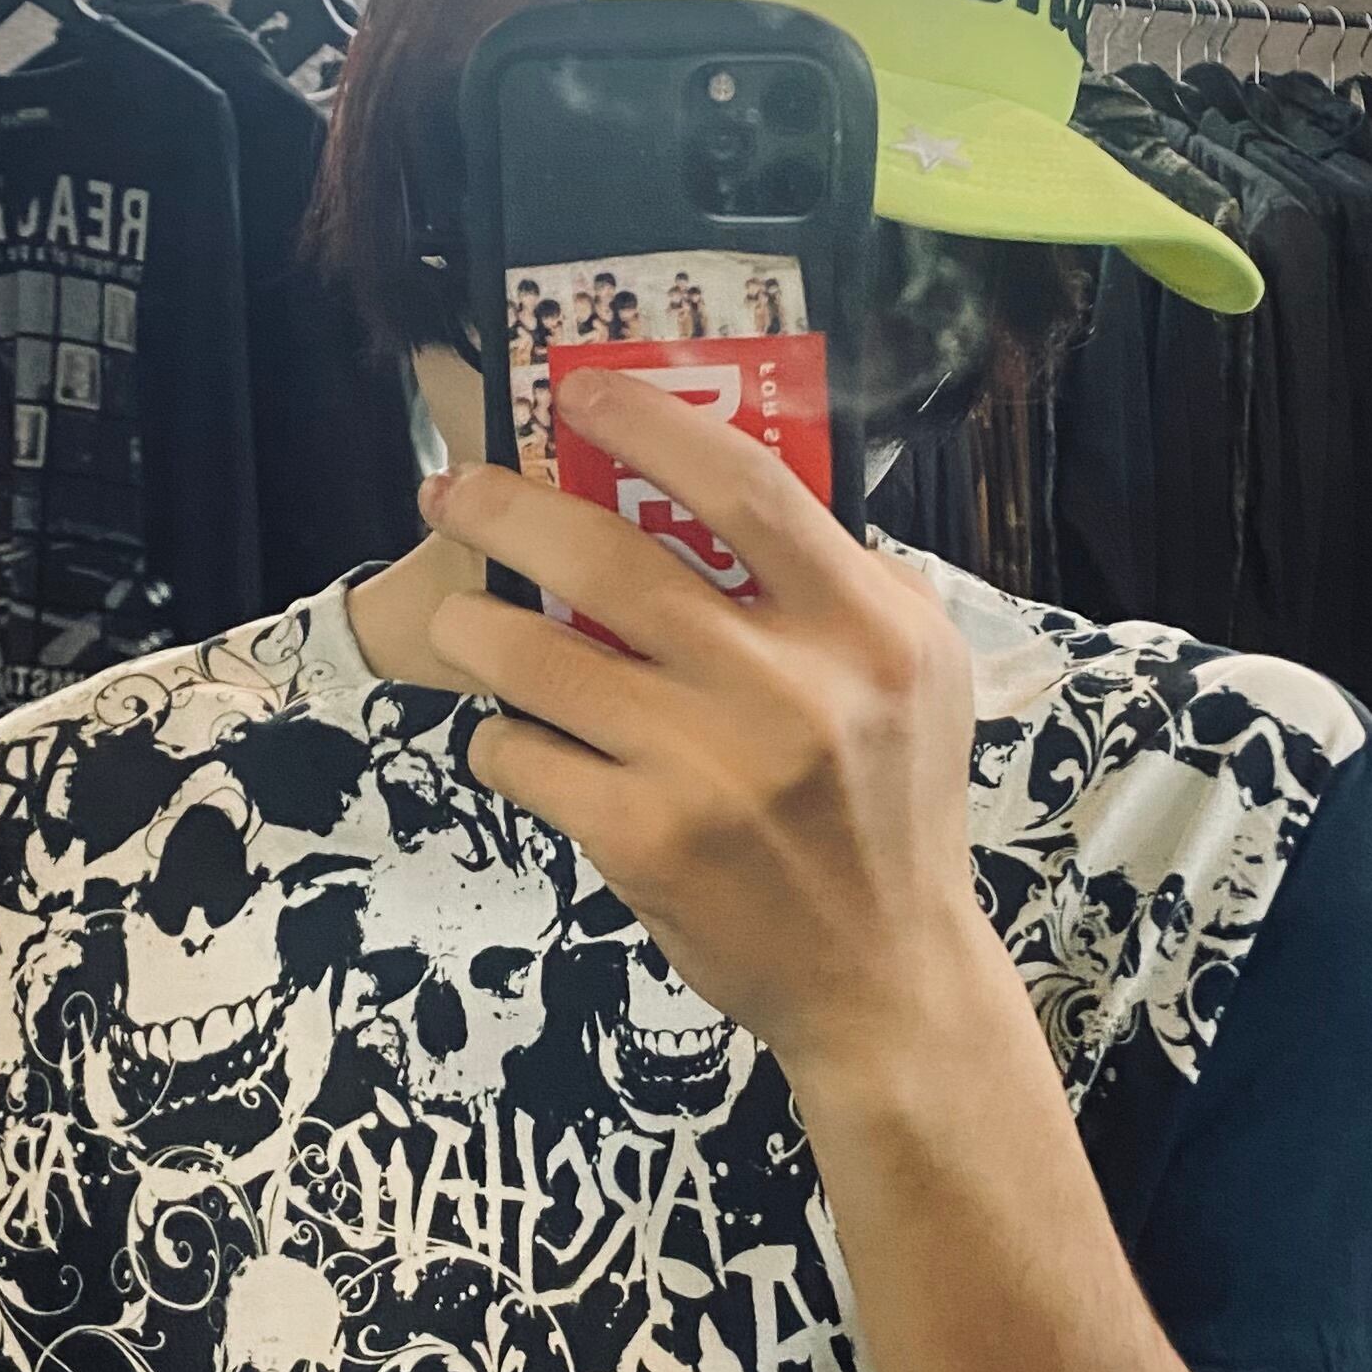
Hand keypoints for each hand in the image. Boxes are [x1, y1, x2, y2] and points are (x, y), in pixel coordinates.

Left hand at [420, 367, 1014, 1100]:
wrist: (884, 978)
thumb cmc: (893, 814)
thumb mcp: (918, 678)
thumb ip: (849, 585)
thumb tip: (736, 493)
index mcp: (861, 628)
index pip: (742, 485)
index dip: (647, 421)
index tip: (577, 393)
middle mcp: (784, 688)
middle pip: (607, 554)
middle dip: (502, 509)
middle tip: (454, 495)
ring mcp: (706, 766)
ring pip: (534, 657)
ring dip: (472, 629)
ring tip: (458, 623)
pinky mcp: (643, 840)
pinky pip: (522, 758)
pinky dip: (499, 742)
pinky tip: (514, 741)